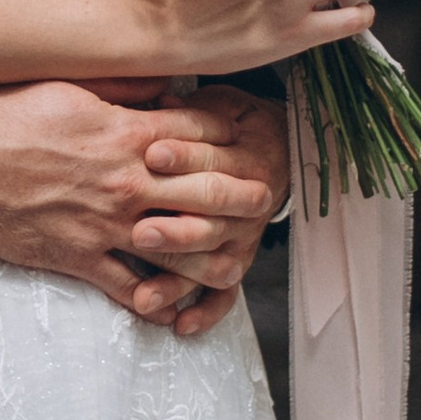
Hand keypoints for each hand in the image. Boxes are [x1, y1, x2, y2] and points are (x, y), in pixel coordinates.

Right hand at [0, 79, 280, 327]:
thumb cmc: (7, 116)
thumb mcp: (71, 85)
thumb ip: (124, 88)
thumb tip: (164, 81)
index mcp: (128, 132)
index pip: (204, 132)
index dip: (234, 135)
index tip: (250, 138)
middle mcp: (128, 181)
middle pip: (209, 190)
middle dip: (245, 196)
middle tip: (266, 200)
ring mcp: (107, 225)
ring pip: (183, 249)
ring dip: (215, 256)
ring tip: (235, 260)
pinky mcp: (81, 259)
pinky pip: (133, 290)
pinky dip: (159, 302)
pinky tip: (176, 307)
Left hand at [134, 86, 291, 338]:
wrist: (279, 148)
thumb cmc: (232, 123)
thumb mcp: (218, 104)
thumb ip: (188, 106)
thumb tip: (159, 93)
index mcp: (243, 154)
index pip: (214, 156)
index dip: (186, 153)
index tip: (152, 153)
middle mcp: (247, 201)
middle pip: (214, 216)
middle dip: (177, 225)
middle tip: (141, 231)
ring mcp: (241, 237)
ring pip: (215, 263)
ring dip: (180, 279)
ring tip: (145, 294)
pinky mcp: (235, 262)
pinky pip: (224, 295)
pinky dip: (204, 314)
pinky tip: (179, 327)